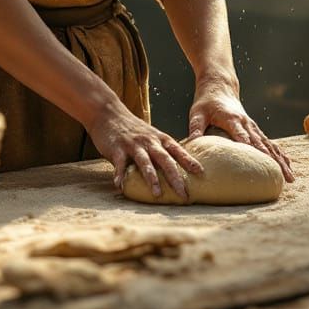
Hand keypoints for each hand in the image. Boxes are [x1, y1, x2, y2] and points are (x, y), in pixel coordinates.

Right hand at [87, 99, 202, 200]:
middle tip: (184, 195)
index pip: (177, 150)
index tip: (201, 172)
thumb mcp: (151, 135)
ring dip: (151, 178)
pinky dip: (120, 174)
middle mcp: (149, 141)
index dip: (189, 161)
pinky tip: (120, 185)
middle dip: (175, 178)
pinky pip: (119, 163)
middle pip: (165, 160)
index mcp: (159, 138)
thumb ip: (162, 150)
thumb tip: (178, 167)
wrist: (108, 112)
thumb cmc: (132, 129)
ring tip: (157, 193)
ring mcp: (133, 145)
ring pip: (145, 162)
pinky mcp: (117, 148)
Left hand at [188, 81, 294, 182]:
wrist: (219, 87)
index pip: (243, 137)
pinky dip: (279, 153)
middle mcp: (246, 123)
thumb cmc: (206, 102)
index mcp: (232, 120)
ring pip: (269, 145)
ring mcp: (252, 126)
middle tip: (285, 177)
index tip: (264, 163)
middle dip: (274, 161)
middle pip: (262, 144)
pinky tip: (288, 164)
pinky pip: (269, 142)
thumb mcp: (197, 113)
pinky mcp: (254, 128)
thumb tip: (191, 144)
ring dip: (281, 161)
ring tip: (290, 177)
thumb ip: (195, 128)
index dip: (254, 149)